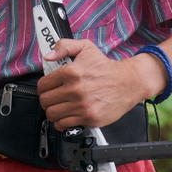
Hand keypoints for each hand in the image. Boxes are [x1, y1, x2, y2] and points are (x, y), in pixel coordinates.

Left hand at [37, 39, 159, 129]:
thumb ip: (64, 46)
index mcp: (71, 72)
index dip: (43, 88)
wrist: (129, 82)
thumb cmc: (106, 67)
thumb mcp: (85, 48)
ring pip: (52, 114)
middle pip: (45, 101)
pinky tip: (67, 116)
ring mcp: (82, 105)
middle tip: (53, 98)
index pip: (43, 85)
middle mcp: (75, 89)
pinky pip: (64, 125)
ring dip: (53, 112)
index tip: (47, 89)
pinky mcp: (89, 117)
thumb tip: (48, 56)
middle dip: (46, 100)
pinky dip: (61, 123)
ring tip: (59, 108)